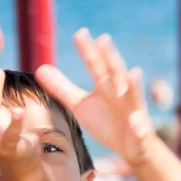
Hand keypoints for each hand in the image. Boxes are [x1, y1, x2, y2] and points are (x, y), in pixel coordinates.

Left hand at [35, 28, 155, 165]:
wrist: (129, 147)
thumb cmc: (106, 122)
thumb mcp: (80, 105)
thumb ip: (62, 88)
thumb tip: (40, 69)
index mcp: (105, 85)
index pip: (95, 64)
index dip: (87, 50)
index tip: (79, 33)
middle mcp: (120, 92)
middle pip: (115, 72)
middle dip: (110, 57)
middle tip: (103, 39)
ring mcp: (132, 109)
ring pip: (134, 95)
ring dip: (134, 84)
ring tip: (134, 73)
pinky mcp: (140, 129)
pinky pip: (140, 128)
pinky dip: (140, 126)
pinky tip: (138, 126)